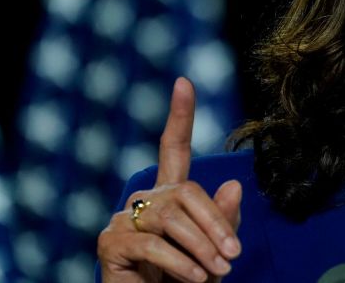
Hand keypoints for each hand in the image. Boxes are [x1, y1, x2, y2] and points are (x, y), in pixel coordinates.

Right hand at [98, 77, 242, 282]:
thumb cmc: (185, 282)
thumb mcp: (213, 252)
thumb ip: (223, 222)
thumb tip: (233, 185)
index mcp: (169, 195)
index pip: (174, 148)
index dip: (180, 115)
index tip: (184, 82)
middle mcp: (144, 199)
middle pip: (185, 192)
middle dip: (214, 224)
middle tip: (234, 256)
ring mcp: (124, 219)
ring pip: (170, 218)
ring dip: (201, 247)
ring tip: (218, 272)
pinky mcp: (110, 242)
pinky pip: (152, 245)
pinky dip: (179, 263)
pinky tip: (195, 278)